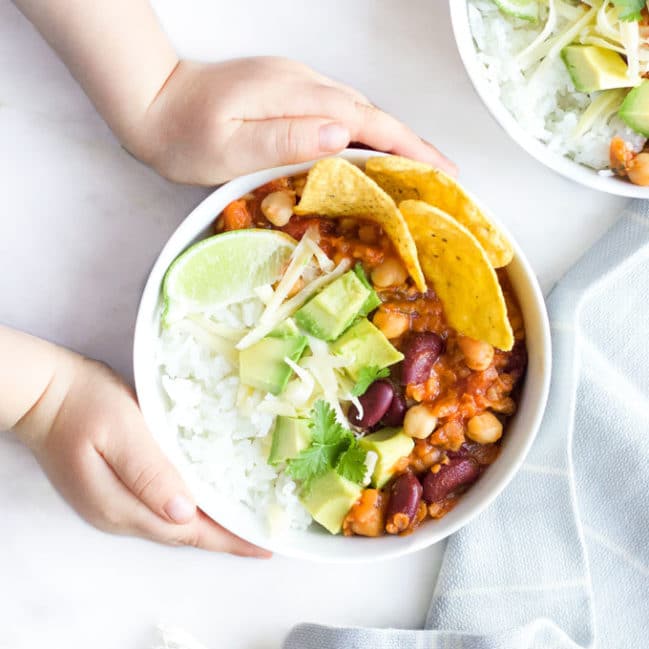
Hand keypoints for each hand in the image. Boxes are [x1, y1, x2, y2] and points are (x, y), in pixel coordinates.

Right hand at [28, 357, 268, 556]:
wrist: (44, 394)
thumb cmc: (85, 404)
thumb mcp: (121, 431)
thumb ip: (150, 473)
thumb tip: (186, 512)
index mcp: (122, 505)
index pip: (187, 532)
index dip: (227, 541)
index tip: (262, 546)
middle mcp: (118, 515)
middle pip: (182, 534)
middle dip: (223, 538)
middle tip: (260, 533)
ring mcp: (112, 505)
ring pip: (171, 525)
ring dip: (207, 526)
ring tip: (242, 520)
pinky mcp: (112, 491)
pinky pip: (159, 510)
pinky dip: (188, 510)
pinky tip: (205, 499)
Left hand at [135, 57, 456, 184]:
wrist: (152, 101)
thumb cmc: (184, 135)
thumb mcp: (227, 147)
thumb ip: (283, 140)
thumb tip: (341, 136)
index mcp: (293, 96)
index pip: (366, 122)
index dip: (408, 147)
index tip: (441, 170)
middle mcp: (302, 83)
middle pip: (371, 114)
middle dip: (411, 144)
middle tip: (442, 178)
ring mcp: (296, 83)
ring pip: (357, 112)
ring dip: (391, 139)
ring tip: (418, 171)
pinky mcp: (288, 90)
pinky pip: (338, 111)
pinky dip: (364, 133)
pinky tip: (371, 153)